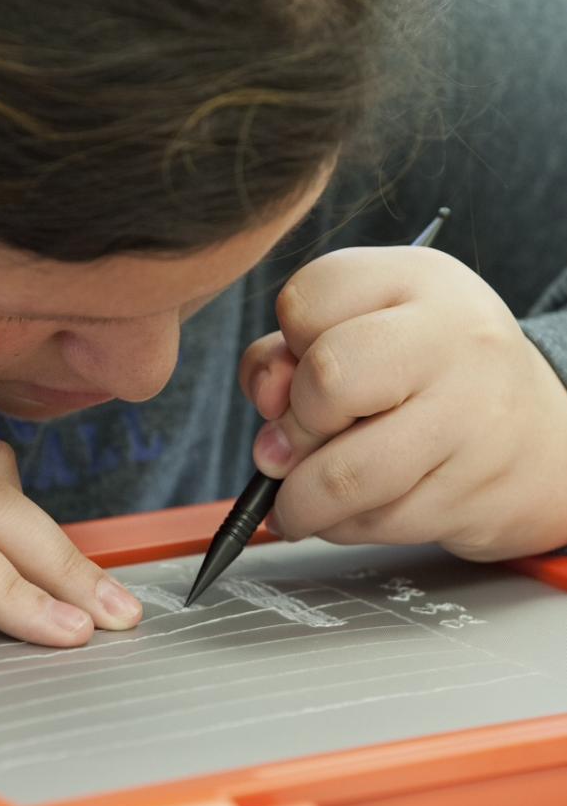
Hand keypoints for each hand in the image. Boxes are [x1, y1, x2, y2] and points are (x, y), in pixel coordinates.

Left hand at [240, 246, 566, 560]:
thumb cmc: (435, 375)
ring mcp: (469, 418)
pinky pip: (373, 522)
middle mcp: (452, 340)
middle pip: (327, 378)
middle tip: (299, 436)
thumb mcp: (370, 326)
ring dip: (301, 498)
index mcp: (418, 279)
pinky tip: (351, 510)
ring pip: (343, 474)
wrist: (544, 437)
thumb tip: (267, 408)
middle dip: (294, 421)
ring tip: (300, 496)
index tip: (304, 363)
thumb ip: (291, 352)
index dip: (286, 343)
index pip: (307, 299)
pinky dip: (341, 526)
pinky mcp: (471, 493)